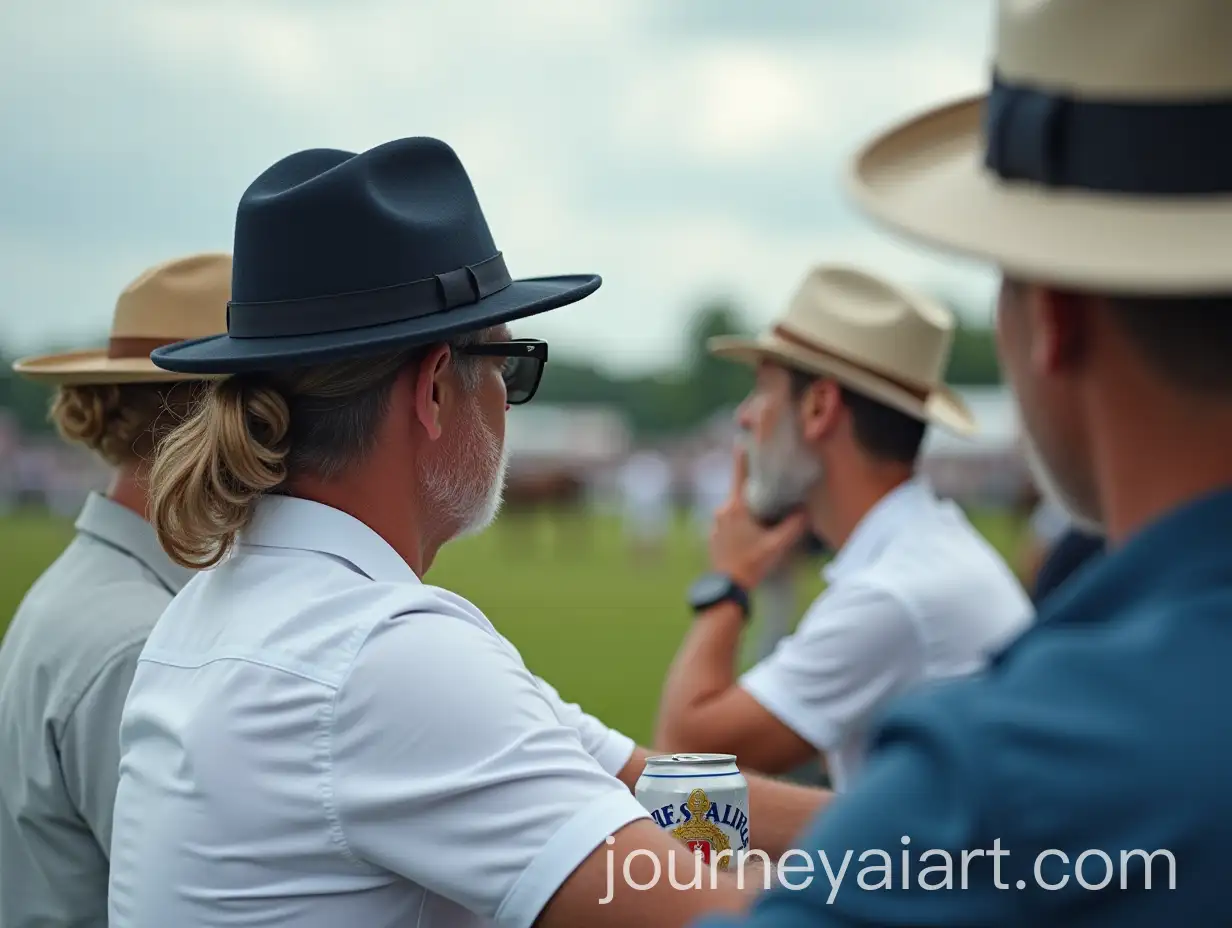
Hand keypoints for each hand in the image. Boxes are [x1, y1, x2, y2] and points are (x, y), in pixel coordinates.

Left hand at [709, 446, 808, 590]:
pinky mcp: (713, 537)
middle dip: (753, 492)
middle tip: (768, 490)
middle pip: (740, 494)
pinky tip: (750, 536)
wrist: (727, 588)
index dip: (742, 457)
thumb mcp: (777, 545)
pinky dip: (739, 525)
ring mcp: (715, 525)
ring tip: (762, 519)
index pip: (739, 475)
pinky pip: (728, 524)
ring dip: (747, 512)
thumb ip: (794, 526)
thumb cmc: (751, 564)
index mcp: (736, 508)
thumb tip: (806, 511)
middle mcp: (722, 511)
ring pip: (734, 511)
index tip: (741, 440)